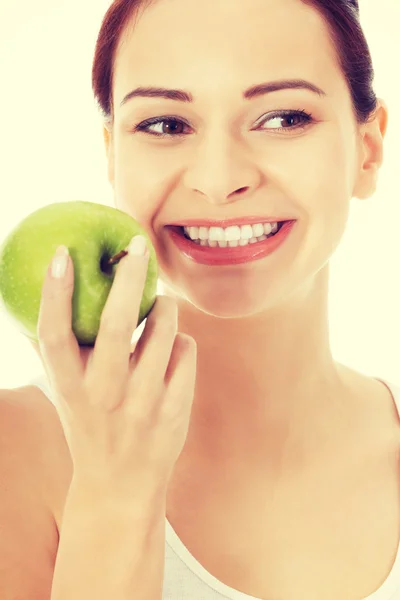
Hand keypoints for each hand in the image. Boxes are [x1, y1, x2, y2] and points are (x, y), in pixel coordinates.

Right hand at [31, 237, 197, 496]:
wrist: (121, 486)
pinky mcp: (175, 409)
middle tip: (137, 246)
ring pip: (165, 328)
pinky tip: (170, 354)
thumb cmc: (90, 425)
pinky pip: (186, 350)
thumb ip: (63, 350)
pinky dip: (180, 341)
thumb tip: (55, 293)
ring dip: (165, 307)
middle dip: (129, 276)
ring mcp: (142, 403)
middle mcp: (103, 394)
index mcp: (69, 387)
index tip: (63, 253)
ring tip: (159, 307)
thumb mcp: (67, 392)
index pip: (54, 333)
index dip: (54, 291)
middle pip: (114, 322)